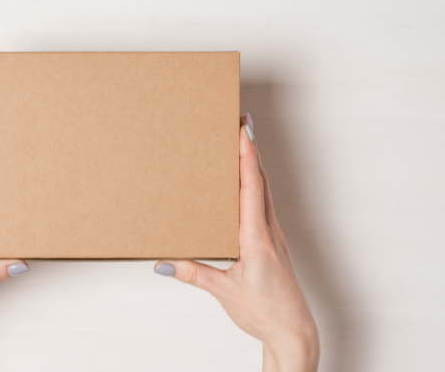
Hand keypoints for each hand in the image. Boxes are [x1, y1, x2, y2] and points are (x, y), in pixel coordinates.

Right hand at [154, 114, 319, 371]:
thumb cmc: (265, 311)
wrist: (292, 330)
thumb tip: (163, 262)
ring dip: (253, 167)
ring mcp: (274, 236)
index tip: (243, 131)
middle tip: (239, 126)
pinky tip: (244, 188)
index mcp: (257, 238)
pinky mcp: (273, 243)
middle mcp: (269, 231)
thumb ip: (193, 274)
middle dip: (250, 151)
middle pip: (261, 181)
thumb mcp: (223, 292)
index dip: (247, 157)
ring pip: (264, 192)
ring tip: (241, 147)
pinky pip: (264, 206)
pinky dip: (255, 188)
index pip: (252, 187)